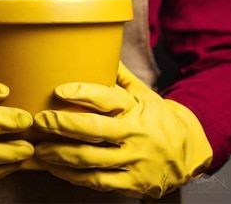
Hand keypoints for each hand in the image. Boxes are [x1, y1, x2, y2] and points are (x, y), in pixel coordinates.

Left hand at [33, 63, 212, 198]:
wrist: (190, 153)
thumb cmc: (158, 118)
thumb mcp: (144, 94)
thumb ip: (120, 76)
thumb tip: (100, 47)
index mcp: (136, 108)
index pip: (107, 98)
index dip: (82, 93)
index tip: (59, 90)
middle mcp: (135, 134)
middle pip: (94, 130)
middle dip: (63, 124)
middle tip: (40, 120)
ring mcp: (133, 161)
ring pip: (91, 158)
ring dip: (61, 153)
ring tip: (40, 148)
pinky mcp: (131, 183)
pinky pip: (97, 181)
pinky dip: (73, 176)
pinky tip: (56, 168)